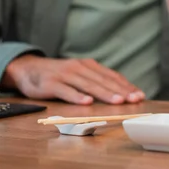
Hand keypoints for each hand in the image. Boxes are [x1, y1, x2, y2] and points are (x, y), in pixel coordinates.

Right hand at [1, 55, 145, 104]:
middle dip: (121, 91)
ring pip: (89, 85)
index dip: (126, 86)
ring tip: (118, 101)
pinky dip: (77, 96)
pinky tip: (87, 102)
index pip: (111, 76)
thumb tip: (120, 93)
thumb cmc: (59, 75)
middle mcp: (79, 67)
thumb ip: (96, 81)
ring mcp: (65, 75)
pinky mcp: (51, 84)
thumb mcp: (79, 74)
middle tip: (135, 99)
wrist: (28, 68)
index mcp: (89, 65)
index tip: (140, 95)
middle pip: (103, 80)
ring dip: (105, 93)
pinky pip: (66, 91)